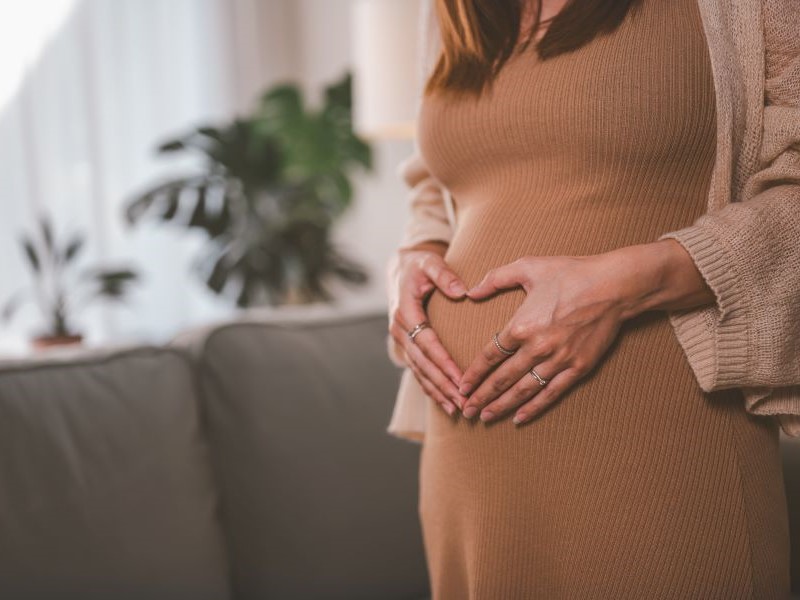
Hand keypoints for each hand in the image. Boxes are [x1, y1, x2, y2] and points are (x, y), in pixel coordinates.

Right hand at [388, 241, 468, 415]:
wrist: (400, 269)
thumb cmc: (418, 265)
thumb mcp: (429, 262)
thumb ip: (444, 275)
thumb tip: (462, 291)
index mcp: (405, 312)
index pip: (427, 342)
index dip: (444, 362)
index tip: (462, 378)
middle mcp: (400, 330)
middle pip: (423, 363)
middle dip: (443, 384)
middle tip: (464, 401)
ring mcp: (401, 340)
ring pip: (419, 371)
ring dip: (437, 391)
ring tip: (457, 408)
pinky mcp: (406, 345)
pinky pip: (418, 370)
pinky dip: (430, 387)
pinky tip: (445, 402)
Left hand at [456, 241, 702, 424]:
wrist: (614, 285)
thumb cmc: (570, 273)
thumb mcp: (527, 266)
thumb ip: (495, 278)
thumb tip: (470, 292)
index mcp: (521, 325)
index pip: (489, 356)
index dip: (473, 373)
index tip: (461, 386)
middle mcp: (537, 347)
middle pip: (502, 379)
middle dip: (481, 396)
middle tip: (465, 410)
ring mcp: (559, 360)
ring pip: (523, 390)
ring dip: (502, 406)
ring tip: (485, 417)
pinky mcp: (578, 368)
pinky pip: (551, 393)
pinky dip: (534, 408)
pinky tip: (519, 418)